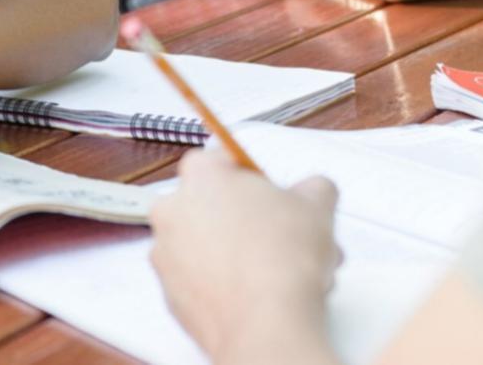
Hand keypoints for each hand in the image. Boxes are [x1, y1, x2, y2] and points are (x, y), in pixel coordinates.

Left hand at [149, 150, 341, 364]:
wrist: (265, 323)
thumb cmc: (281, 260)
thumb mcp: (317, 205)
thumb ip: (312, 186)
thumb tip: (314, 191)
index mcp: (200, 175)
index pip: (220, 160)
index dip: (251, 177)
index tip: (269, 192)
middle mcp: (172, 210)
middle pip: (212, 204)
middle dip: (246, 218)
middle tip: (280, 234)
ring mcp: (166, 254)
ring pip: (205, 243)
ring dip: (236, 251)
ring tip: (278, 269)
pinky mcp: (169, 293)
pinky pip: (198, 278)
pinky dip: (221, 282)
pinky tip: (255, 291)